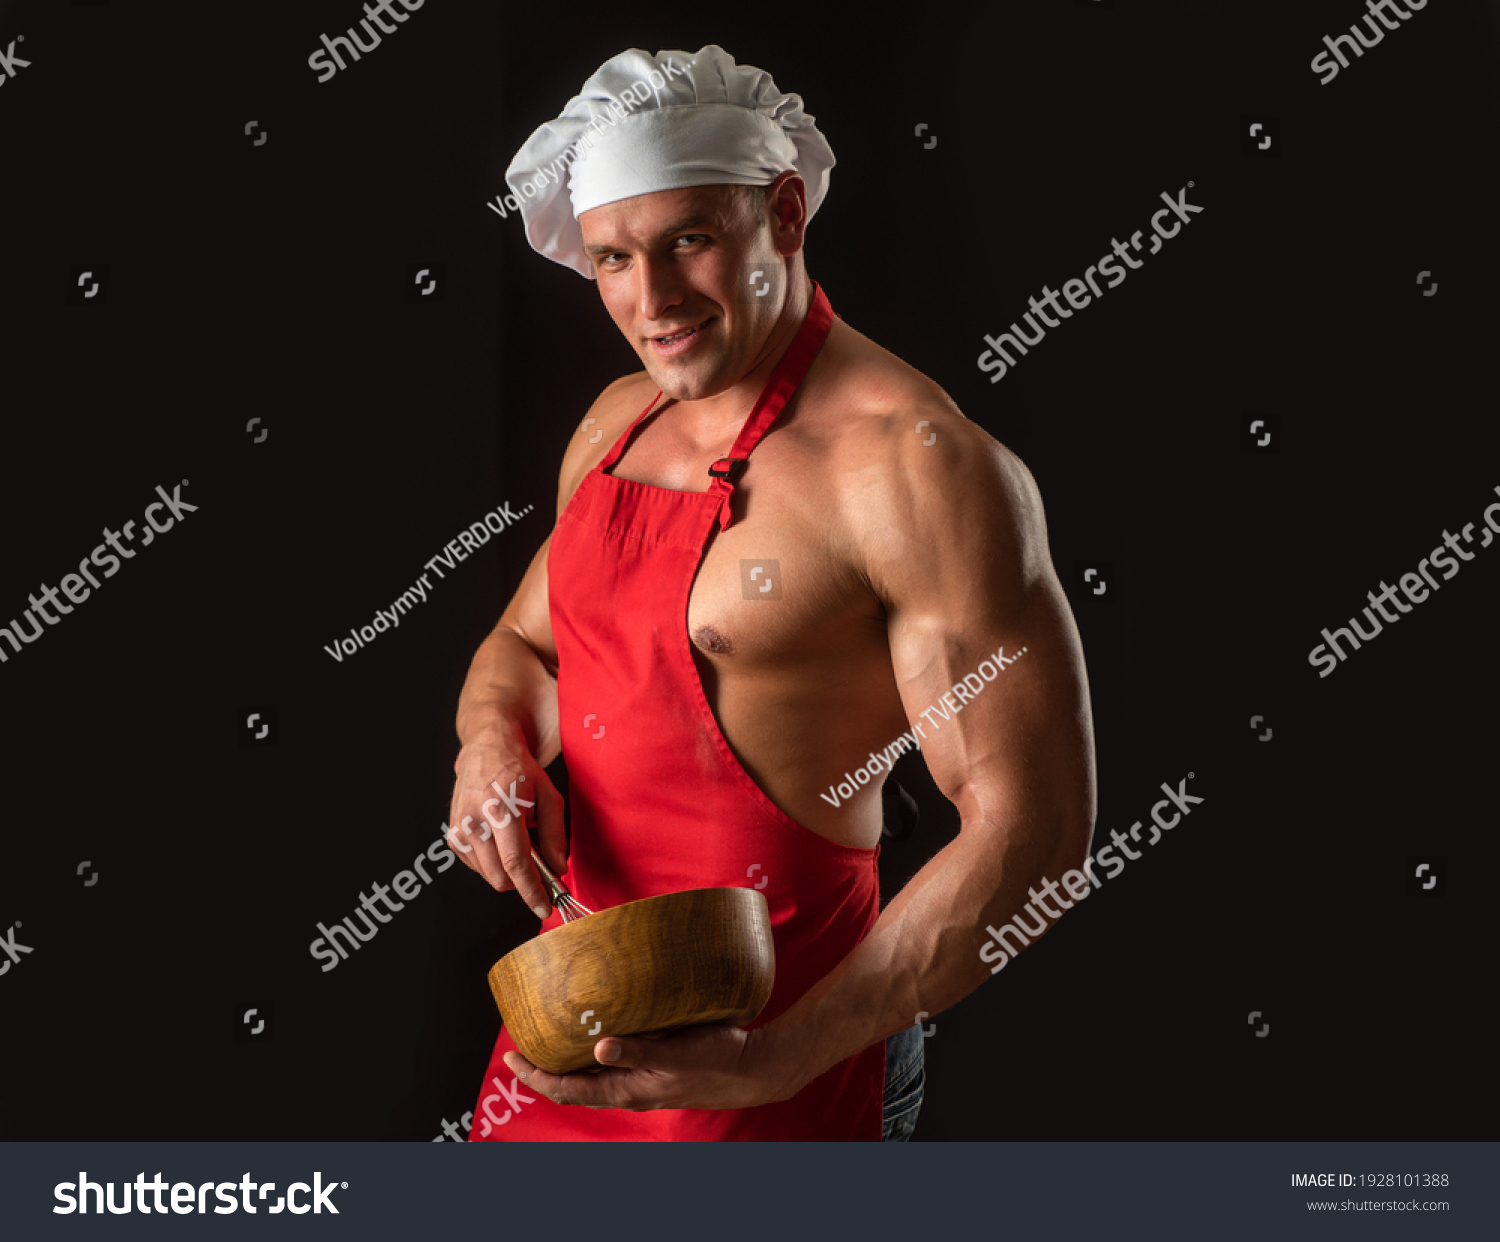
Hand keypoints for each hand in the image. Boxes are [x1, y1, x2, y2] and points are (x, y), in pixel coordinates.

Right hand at [448, 724, 565, 917]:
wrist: (487, 749)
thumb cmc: (520, 771)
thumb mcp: (549, 796)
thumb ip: (555, 835)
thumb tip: (558, 868)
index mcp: (501, 810)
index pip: (516, 863)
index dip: (532, 891)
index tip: (544, 907)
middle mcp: (475, 821)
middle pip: (499, 876)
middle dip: (522, 884)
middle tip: (540, 873)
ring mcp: (460, 829)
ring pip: (487, 875)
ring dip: (507, 872)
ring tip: (518, 844)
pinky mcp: (452, 835)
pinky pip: (476, 866)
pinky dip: (493, 863)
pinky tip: (500, 840)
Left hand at [501, 1024, 798, 1112]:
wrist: (750, 1068)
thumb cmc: (715, 1062)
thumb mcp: (675, 1056)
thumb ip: (636, 1051)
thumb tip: (598, 1046)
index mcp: (627, 1090)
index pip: (568, 1089)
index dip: (536, 1076)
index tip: (511, 1058)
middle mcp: (628, 1088)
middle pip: (572, 1084)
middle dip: (544, 1067)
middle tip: (521, 1045)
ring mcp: (640, 1079)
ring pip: (591, 1074)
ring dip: (567, 1059)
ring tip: (550, 1035)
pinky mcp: (653, 1065)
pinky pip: (612, 1062)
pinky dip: (593, 1050)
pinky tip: (595, 1030)